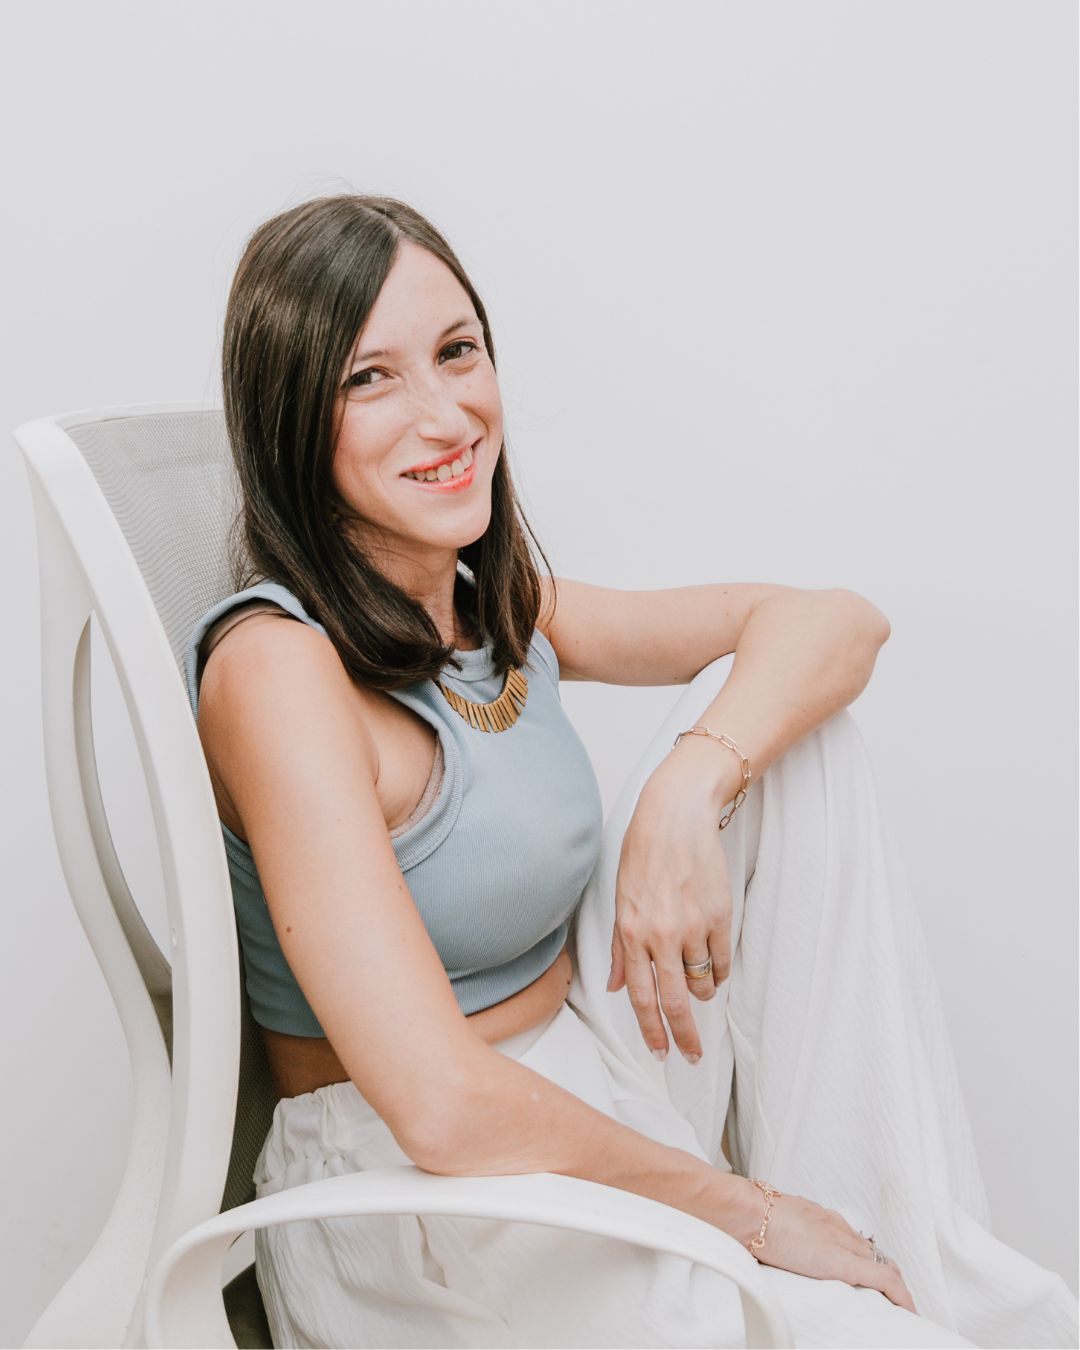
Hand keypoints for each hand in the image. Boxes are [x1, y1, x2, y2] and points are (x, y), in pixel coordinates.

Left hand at [607, 762, 733, 1060]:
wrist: (677, 817)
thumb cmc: (643, 854)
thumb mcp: (620, 900)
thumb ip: (617, 948)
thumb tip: (613, 987)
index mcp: (631, 933)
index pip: (642, 998)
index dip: (652, 1032)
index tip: (661, 1054)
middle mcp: (662, 935)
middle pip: (675, 1002)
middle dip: (685, 1037)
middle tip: (692, 1056)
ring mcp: (694, 927)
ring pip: (702, 983)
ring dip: (700, 991)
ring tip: (696, 983)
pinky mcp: (721, 917)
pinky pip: (722, 962)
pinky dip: (717, 971)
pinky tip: (711, 964)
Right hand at [729, 1178, 917, 1314]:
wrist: (749, 1214)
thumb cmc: (749, 1217)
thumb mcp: (770, 1223)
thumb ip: (779, 1234)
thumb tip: (768, 1246)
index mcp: (820, 1218)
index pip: (852, 1239)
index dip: (864, 1256)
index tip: (867, 1269)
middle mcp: (838, 1228)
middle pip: (872, 1251)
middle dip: (884, 1272)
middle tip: (891, 1294)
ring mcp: (843, 1244)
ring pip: (883, 1264)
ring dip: (894, 1285)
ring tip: (902, 1306)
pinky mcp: (846, 1264)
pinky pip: (885, 1280)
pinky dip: (901, 1296)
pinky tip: (909, 1311)